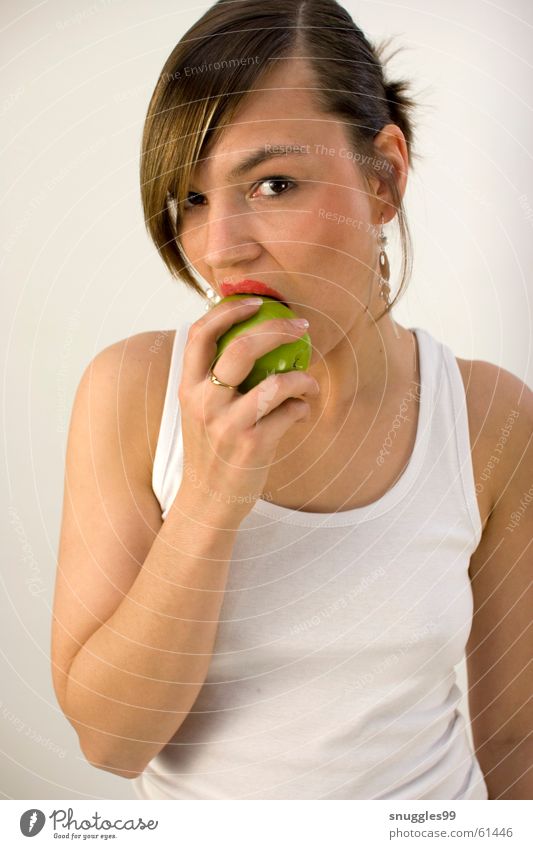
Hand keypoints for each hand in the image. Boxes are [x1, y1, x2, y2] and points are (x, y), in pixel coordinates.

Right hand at [177, 298, 319, 520]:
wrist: (207, 502)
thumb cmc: (211, 449)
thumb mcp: (200, 411)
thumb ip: (214, 378)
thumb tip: (249, 337)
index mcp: (188, 387)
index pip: (200, 333)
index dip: (228, 310)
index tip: (257, 301)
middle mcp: (204, 402)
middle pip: (241, 348)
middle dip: (278, 330)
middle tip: (301, 326)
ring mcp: (228, 425)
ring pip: (276, 383)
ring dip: (303, 378)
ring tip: (309, 383)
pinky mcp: (252, 446)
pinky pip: (290, 413)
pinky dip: (303, 408)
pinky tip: (302, 413)